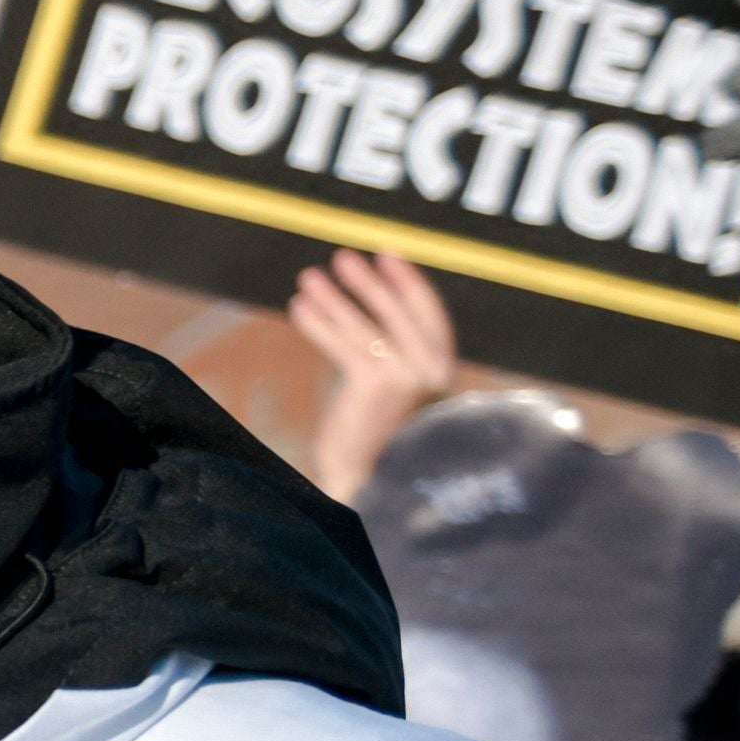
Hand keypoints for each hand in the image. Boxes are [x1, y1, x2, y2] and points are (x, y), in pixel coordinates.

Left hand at [281, 247, 462, 505]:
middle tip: (343, 257)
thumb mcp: (394, 394)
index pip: (429, 315)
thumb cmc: (378, 441)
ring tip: (308, 278)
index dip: (408, 283)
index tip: (387, 255)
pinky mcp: (375, 385)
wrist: (372, 486)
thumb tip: (367, 311)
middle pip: (397, 313)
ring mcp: (405, 377)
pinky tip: (298, 307)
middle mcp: (431, 372)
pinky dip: (319, 324)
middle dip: (369, 284)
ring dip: (335, 298)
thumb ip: (392, 357)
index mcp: (441, 371)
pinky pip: (342, 344)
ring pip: (364, 325)